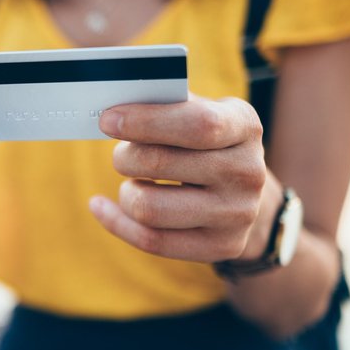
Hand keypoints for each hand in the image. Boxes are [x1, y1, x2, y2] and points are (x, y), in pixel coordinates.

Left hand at [89, 95, 279, 261]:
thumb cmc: (208, 144)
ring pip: (149, 208)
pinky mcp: (222, 247)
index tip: (108, 120)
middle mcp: (248, 172)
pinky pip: (151, 241)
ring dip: (126, 193)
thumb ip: (166, 102)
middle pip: (160, 164)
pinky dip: (117, 222)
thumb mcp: (202, 112)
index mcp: (245, 126)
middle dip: (125, 157)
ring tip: (131, 182)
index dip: (146, 121)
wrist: (248, 194)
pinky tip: (101, 207)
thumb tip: (115, 102)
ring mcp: (237, 214)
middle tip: (122, 155)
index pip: (198, 124)